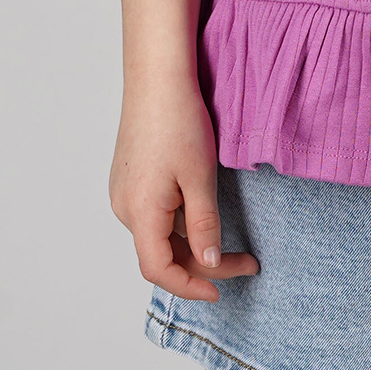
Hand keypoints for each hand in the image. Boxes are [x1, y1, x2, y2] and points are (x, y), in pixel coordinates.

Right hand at [109, 80, 260, 302]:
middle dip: (203, 264)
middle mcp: (124, 207)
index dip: (190, 287)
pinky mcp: (129, 177)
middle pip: (161, 255)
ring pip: (159, 235)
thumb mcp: (199, 176)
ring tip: (231, 241)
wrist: (157, 77)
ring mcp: (123, 192)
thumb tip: (210, 264)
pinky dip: (179, 224)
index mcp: (139, 212)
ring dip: (192, 244)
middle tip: (247, 262)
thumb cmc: (178, 120)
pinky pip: (154, 215)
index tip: (222, 292)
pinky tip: (204, 213)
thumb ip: (204, 225)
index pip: (159, 270)